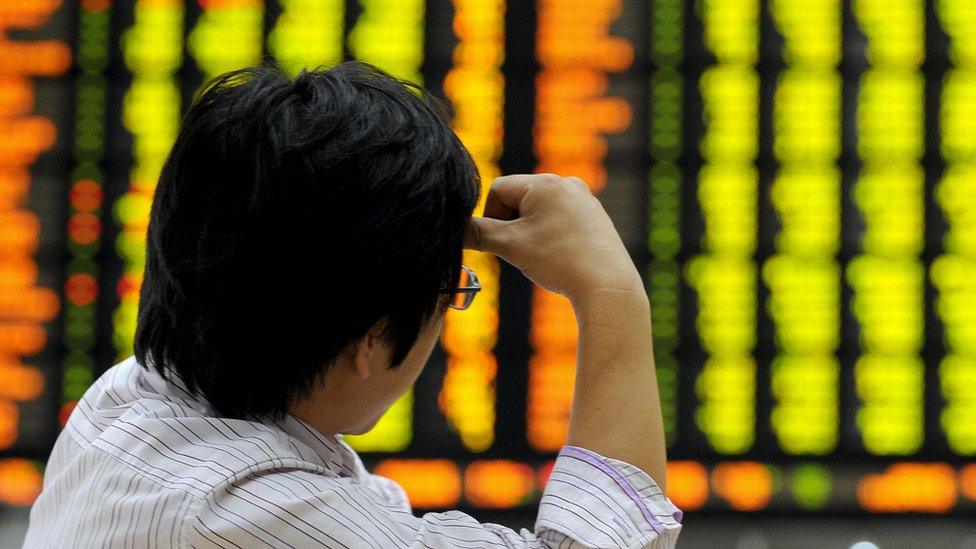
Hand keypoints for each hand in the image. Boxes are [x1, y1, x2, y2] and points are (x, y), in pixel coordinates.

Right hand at [464, 173, 641, 301]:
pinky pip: (559, 222)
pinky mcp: (594, 218)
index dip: (492, 219)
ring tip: (545, 257)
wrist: (607, 286)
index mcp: (545, 183)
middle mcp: (567, 184)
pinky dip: (551, 239)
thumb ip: (477, 233)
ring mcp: (584, 200)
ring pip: (539, 213)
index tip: (505, 243)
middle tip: (525, 252)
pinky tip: (561, 257)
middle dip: (513, 227)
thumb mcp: (510, 246)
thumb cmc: (559, 261)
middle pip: (519, 200)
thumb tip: (452, 229)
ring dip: (530, 234)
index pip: (498, 190)